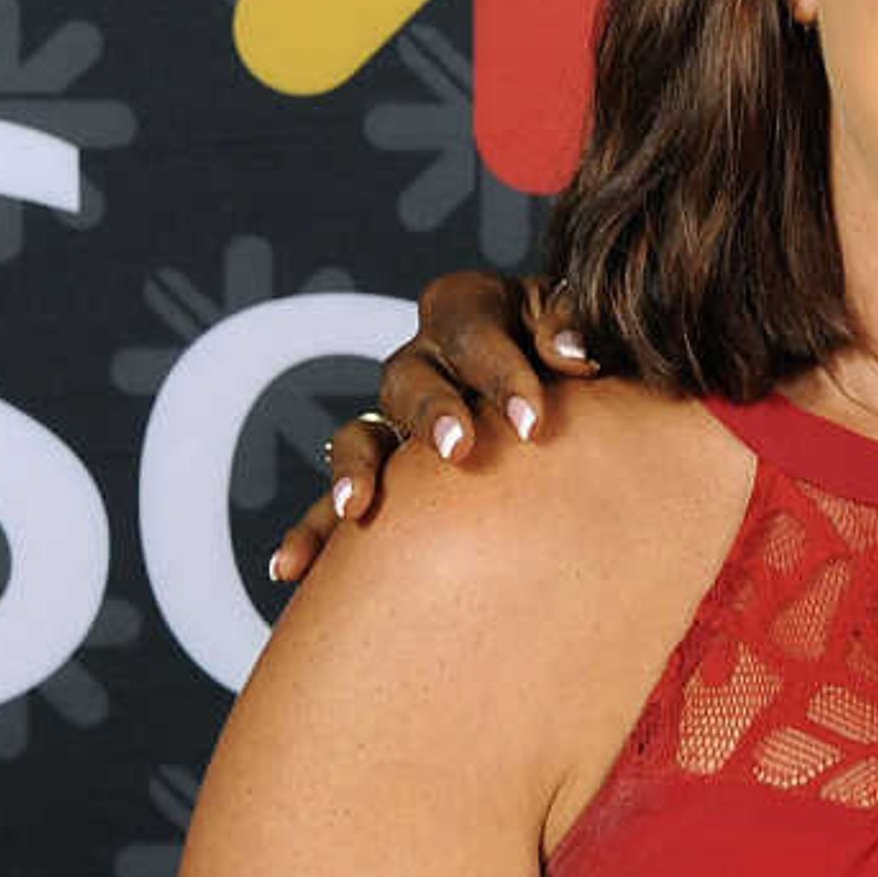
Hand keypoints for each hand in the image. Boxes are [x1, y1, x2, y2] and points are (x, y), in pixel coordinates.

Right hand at [264, 273, 587, 587]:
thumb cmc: (584, 350)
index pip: (473, 331)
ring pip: (359, 434)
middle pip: (410, 378)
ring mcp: (397, 413)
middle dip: (433, 413)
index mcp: (470, 307)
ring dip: (355, 468)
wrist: (581, 387)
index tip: (534, 425)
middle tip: (459, 451)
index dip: (501, 373)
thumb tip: (574, 355)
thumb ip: (574, 330)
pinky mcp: (385, 465)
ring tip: (354, 507)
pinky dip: (315, 531)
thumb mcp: (584, 323)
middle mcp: (423, 357)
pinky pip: (343, 496)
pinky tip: (293, 568)